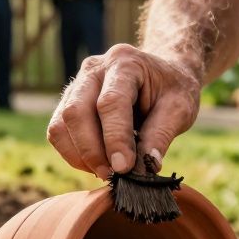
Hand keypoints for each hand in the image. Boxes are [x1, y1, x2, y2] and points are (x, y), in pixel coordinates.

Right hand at [46, 44, 201, 178]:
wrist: (161, 75)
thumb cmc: (172, 90)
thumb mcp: (180, 109)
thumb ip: (161, 135)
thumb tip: (145, 167)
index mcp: (125, 63)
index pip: (111, 102)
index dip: (115, 138)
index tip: (123, 168)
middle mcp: (95, 69)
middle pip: (76, 111)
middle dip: (91, 150)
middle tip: (112, 175)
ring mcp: (77, 83)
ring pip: (61, 124)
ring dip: (79, 155)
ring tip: (105, 172)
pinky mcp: (68, 101)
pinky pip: (58, 131)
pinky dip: (73, 153)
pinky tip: (96, 163)